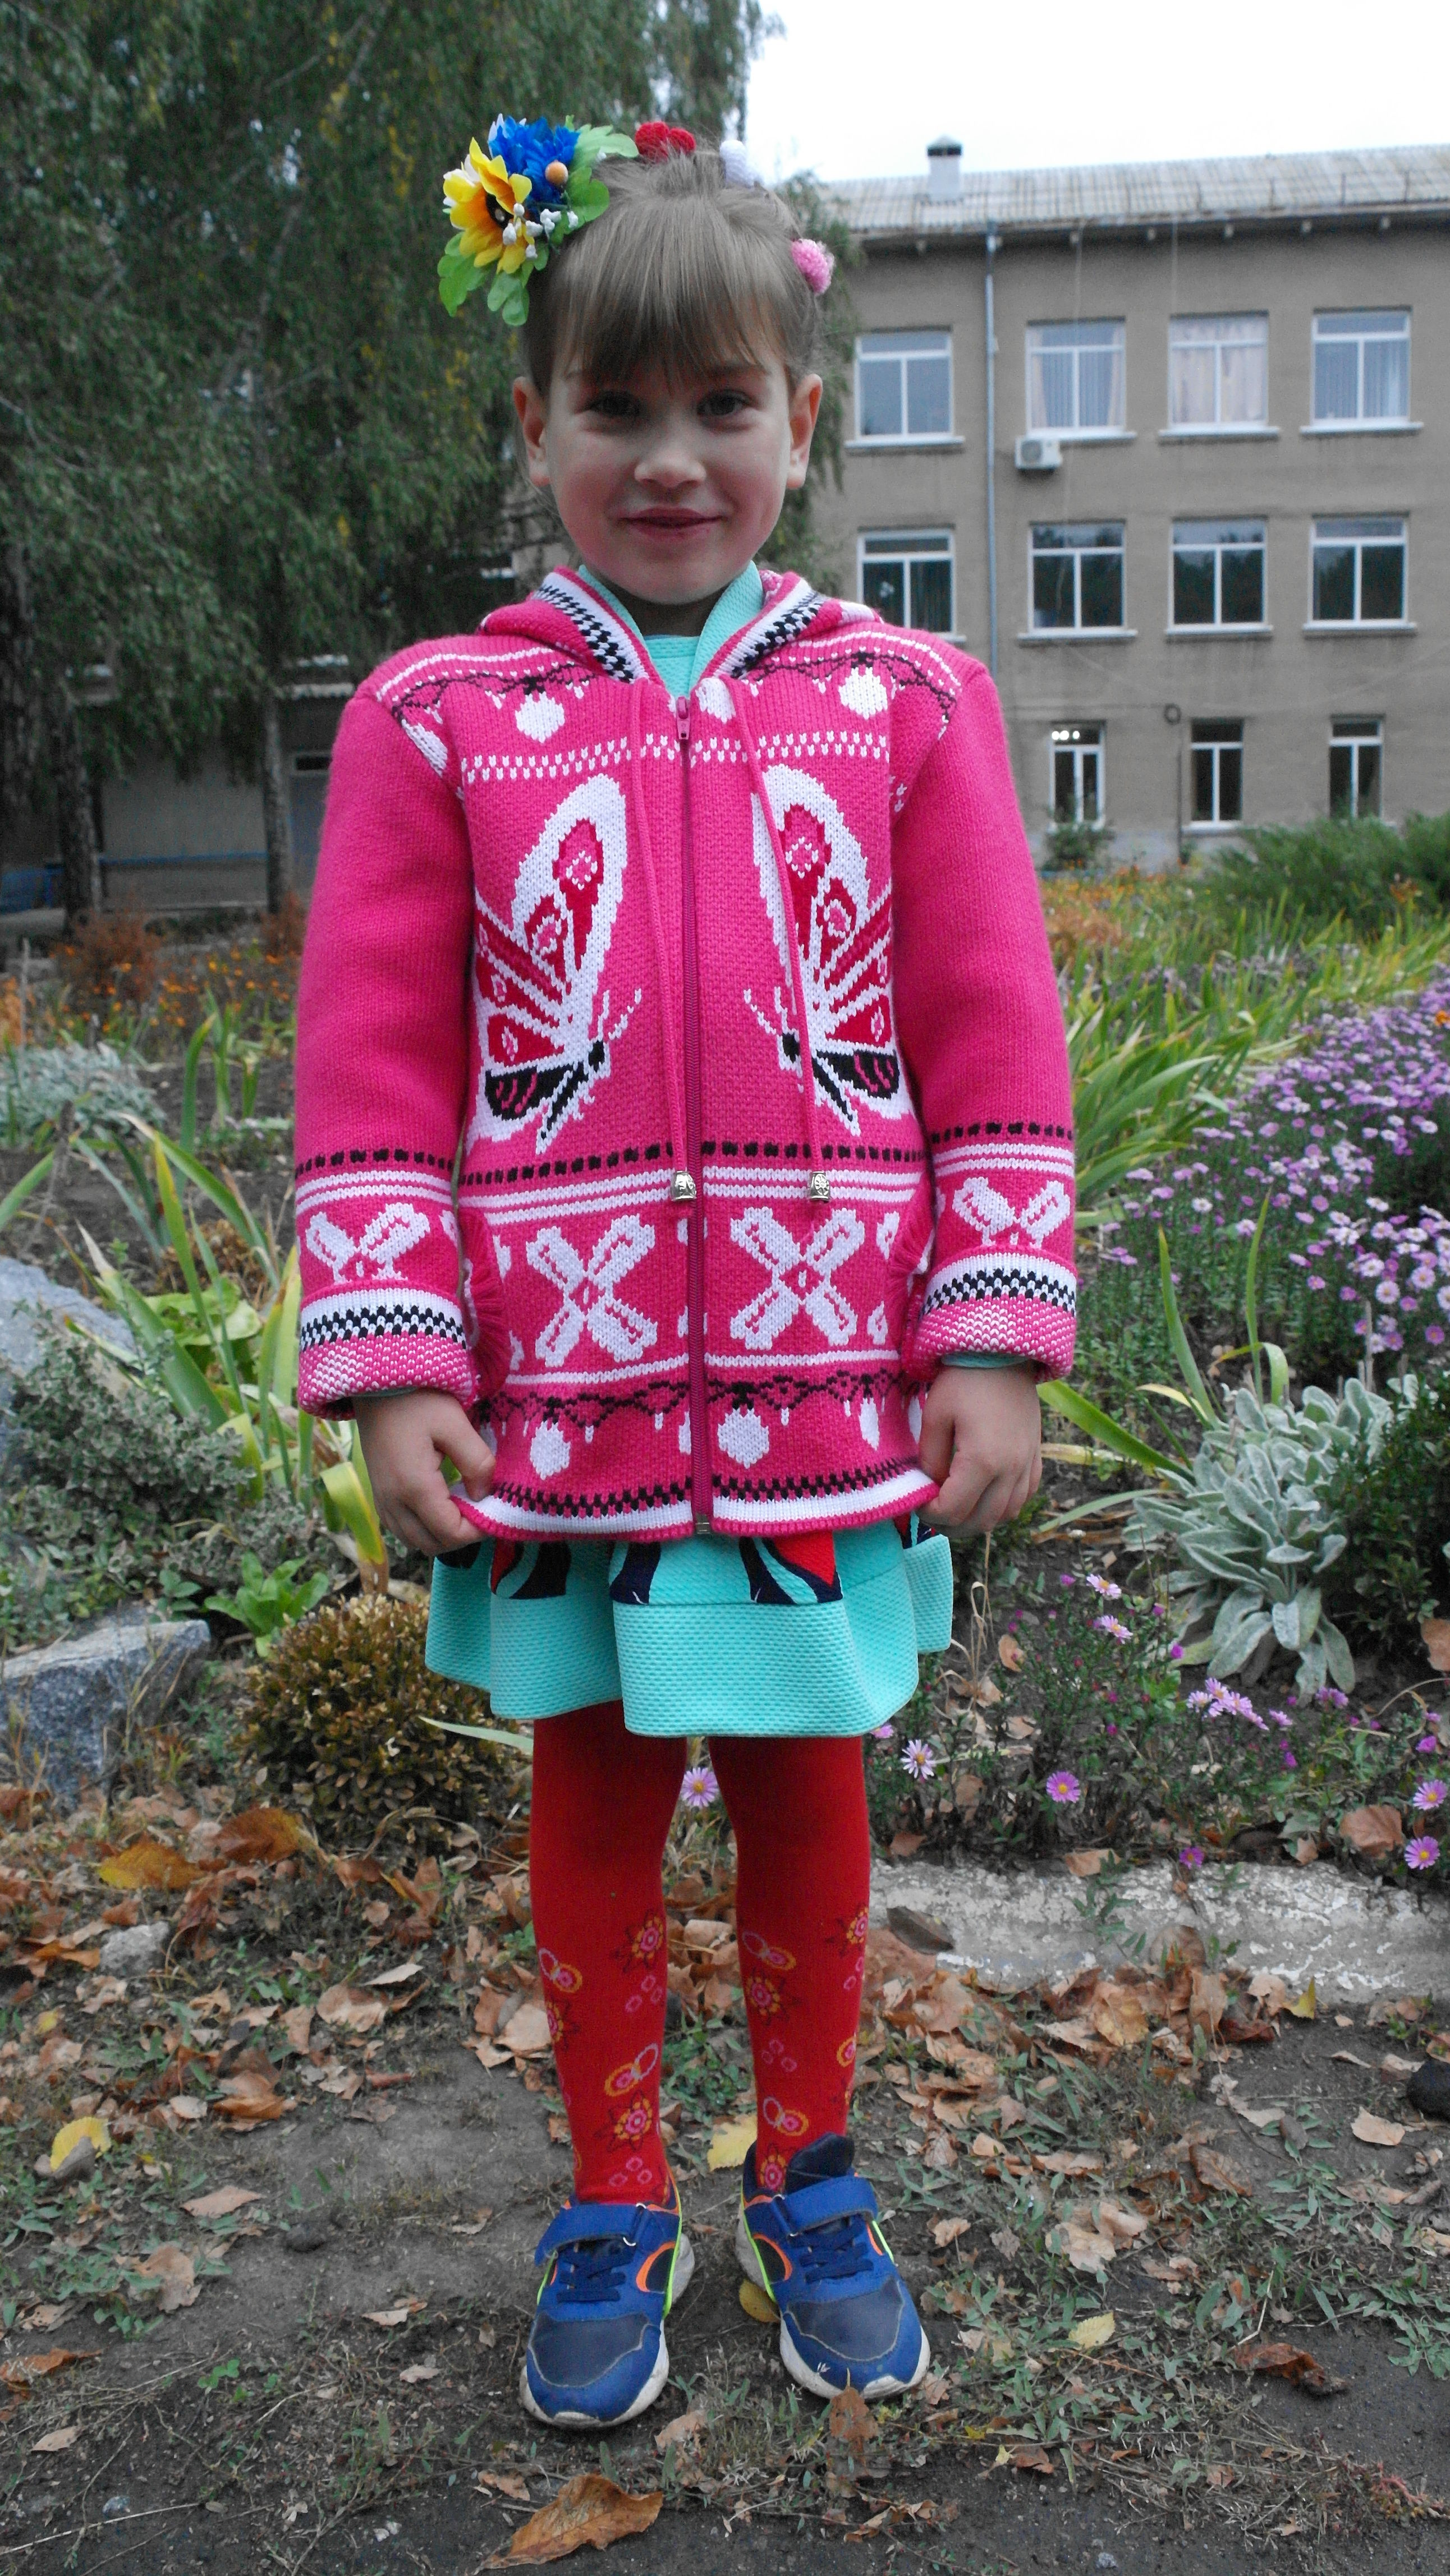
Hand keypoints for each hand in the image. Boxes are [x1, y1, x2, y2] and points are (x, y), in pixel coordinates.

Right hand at [353, 1391, 494, 1556]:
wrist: (375, 1385)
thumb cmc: (417, 1399)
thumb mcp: (455, 1424)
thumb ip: (477, 1462)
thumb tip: (484, 1494)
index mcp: (414, 1487)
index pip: (451, 1533)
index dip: (478, 1530)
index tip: (495, 1511)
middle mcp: (393, 1502)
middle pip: (433, 1544)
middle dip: (461, 1536)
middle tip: (480, 1510)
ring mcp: (381, 1501)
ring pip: (415, 1541)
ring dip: (441, 1533)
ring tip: (461, 1506)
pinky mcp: (378, 1495)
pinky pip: (401, 1528)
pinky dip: (423, 1527)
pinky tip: (439, 1504)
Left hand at [917, 1366, 1041, 1532]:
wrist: (1004, 1353)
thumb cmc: (963, 1380)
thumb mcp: (936, 1417)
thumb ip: (930, 1459)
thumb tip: (929, 1488)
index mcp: (982, 1461)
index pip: (953, 1510)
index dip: (930, 1514)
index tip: (917, 1504)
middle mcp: (1010, 1470)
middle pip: (980, 1521)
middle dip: (952, 1525)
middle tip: (932, 1514)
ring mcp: (1027, 1465)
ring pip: (1005, 1515)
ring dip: (979, 1520)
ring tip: (957, 1511)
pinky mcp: (1036, 1457)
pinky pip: (1024, 1497)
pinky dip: (1003, 1507)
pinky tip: (986, 1498)